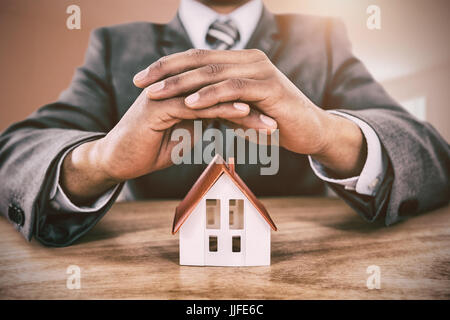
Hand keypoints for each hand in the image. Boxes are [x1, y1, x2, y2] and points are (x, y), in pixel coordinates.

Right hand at [61, 85, 276, 203]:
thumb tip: (219, 124)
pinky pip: (196, 107)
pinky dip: (222, 109)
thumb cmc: (146, 150)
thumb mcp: (180, 136)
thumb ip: (199, 124)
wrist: (115, 161)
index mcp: (180, 92)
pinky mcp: (158, 108)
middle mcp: (173, 88)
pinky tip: (244, 113)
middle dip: (253, 104)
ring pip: (213, 97)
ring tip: (271, 120)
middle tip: (280, 115)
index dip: (247, 103)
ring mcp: (165, 95)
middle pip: (222, 91)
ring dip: (245, 107)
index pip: (220, 93)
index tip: (271, 115)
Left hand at [133, 49, 365, 176]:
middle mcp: (248, 59)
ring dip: (180, 83)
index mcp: (239, 61)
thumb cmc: (273, 120)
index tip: (141, 79)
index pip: (196, 58)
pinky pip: (233, 88)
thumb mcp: (239, 109)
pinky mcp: (269, 87)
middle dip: (165, 71)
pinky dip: (209, 96)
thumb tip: (192, 106)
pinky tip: (189, 104)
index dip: (167, 67)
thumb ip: (218, 102)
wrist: (310, 131)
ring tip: (155, 94)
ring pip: (212, 72)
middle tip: (139, 82)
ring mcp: (259, 70)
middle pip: (199, 59)